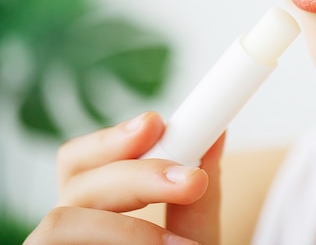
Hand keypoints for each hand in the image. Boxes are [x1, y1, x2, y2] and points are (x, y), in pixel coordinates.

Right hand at [24, 112, 224, 244]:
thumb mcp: (194, 242)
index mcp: (96, 213)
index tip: (155, 123)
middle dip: (136, 175)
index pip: (82, 162)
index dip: (112, 138)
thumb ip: (197, 198)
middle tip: (192, 181)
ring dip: (127, 230)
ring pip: (60, 224)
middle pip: (76, 185)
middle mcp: (68, 233)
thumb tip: (215, 134)